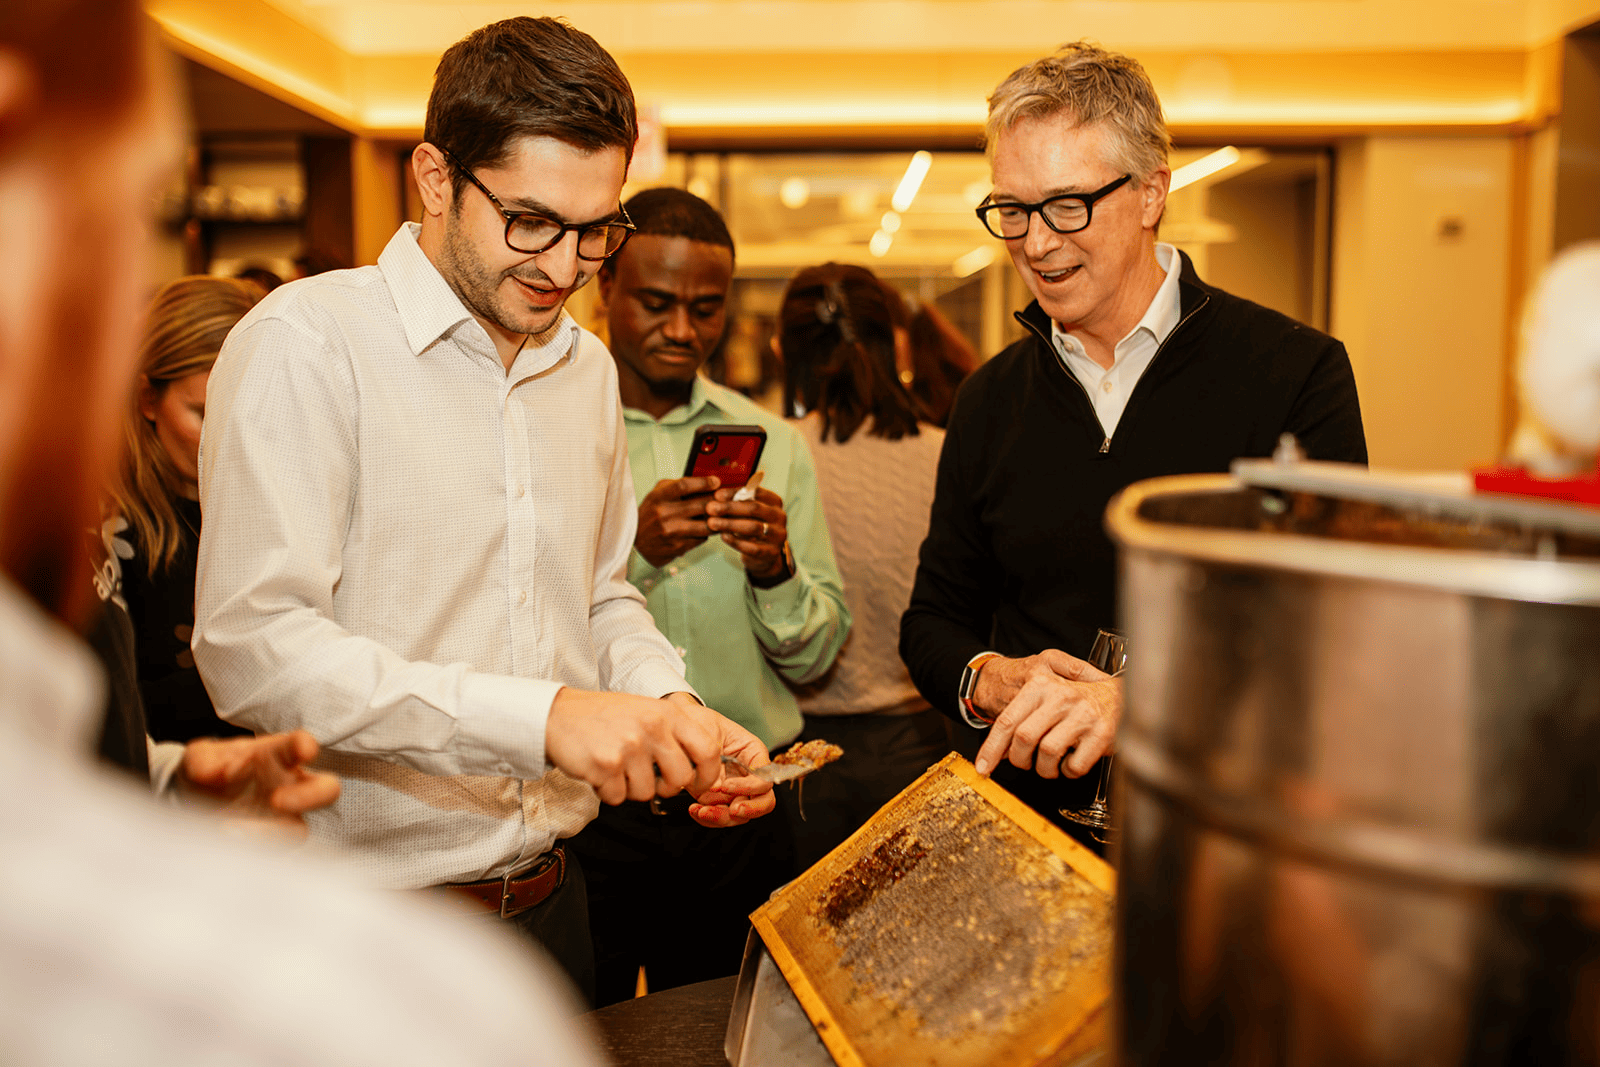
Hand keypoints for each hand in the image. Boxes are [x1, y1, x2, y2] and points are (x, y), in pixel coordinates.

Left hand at [176, 730, 340, 838]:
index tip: (304, 750)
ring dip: (268, 833)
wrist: (192, 805)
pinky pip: (271, 852)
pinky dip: (249, 849)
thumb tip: (223, 773)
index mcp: (277, 755)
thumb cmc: (207, 773)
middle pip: (327, 789)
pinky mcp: (268, 844)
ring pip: (299, 829)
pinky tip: (224, 840)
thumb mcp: (198, 760)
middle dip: (311, 796)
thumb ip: (206, 762)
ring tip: (229, 829)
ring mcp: (283, 818)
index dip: (307, 746)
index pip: (299, 746)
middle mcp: (289, 785)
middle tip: (277, 801)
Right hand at [545, 687, 724, 804]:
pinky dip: (607, 791)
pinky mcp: (606, 765)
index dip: (708, 774)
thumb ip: (672, 734)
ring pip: (646, 793)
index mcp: (667, 713)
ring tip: (615, 766)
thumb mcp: (645, 710)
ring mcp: (629, 746)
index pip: (709, 749)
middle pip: (680, 779)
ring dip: (630, 788)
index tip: (699, 784)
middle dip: (666, 788)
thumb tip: (698, 768)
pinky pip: (617, 797)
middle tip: (648, 779)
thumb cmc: (602, 716)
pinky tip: (598, 771)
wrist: (554, 714)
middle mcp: (652, 728)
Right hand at [635, 476, 720, 568]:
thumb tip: (703, 481)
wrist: (635, 542)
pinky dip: (706, 533)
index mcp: (658, 497)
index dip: (703, 482)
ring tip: (719, 515)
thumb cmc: (649, 515)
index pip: (684, 486)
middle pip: (701, 504)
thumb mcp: (656, 494)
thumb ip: (676, 486)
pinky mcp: (678, 546)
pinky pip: (701, 538)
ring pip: (706, 524)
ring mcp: (671, 532)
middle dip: (717, 501)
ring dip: (716, 519)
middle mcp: (664, 514)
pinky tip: (704, 528)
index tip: (716, 481)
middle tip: (725, 499)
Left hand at [677, 697, 776, 827]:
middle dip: (748, 810)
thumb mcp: (713, 728)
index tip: (726, 785)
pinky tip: (695, 809)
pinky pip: (719, 816)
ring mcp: (733, 790)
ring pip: (740, 815)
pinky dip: (707, 817)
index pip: (765, 780)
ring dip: (722, 817)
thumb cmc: (701, 723)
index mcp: (755, 756)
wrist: (681, 726)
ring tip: (702, 810)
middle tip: (732, 810)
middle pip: (762, 803)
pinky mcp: (716, 799)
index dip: (749, 787)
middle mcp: (748, 776)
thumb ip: (718, 753)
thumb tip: (718, 782)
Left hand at [705, 485, 788, 580]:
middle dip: (730, 508)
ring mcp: (778, 536)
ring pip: (753, 527)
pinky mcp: (771, 552)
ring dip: (729, 524)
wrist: (764, 553)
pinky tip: (723, 536)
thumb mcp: (749, 511)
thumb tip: (716, 496)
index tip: (717, 495)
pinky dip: (736, 541)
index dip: (735, 492)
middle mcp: (780, 517)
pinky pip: (752, 547)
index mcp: (774, 501)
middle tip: (710, 508)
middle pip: (754, 508)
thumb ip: (737, 502)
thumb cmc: (752, 525)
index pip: (756, 492)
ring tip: (712, 523)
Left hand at [972, 650, 1122, 778]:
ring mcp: (1082, 714)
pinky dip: (1069, 771)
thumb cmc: (1077, 701)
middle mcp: (1061, 697)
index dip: (991, 748)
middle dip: (1020, 760)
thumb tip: (998, 753)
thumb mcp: (1044, 700)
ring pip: (1047, 753)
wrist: (1121, 697)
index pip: (1007, 721)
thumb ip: (1021, 721)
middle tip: (1026, 764)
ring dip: (1045, 768)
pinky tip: (1072, 762)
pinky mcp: (1102, 732)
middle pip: (1023, 738)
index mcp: (1041, 686)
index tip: (983, 767)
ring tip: (1051, 765)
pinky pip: (1075, 765)